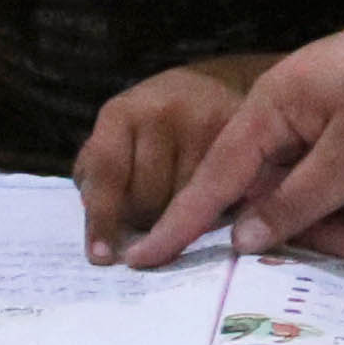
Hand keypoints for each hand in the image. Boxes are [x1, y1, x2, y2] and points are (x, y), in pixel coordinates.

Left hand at [74, 63, 260, 262]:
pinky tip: (213, 200)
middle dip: (144, 222)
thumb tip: (103, 242)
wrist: (210, 86)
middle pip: (148, 199)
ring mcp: (208, 122)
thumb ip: (98, 180)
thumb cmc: (153, 124)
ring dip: (181, 220)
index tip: (102, 258)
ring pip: (187, 205)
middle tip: (151, 219)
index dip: (102, 218)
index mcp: (122, 112)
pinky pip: (225, 195)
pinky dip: (216, 209)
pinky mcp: (244, 140)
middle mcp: (164, 111)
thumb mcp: (115, 139)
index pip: (107, 171)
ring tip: (184, 203)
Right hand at [125, 0, 343, 268]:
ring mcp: (320, 112)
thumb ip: (292, 205)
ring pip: (311, 185)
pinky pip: (338, 171)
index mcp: (270, 108)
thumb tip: (241, 239)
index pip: (214, 177)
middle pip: (271, 188)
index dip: (181, 223)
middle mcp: (286, 109)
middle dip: (312, 223)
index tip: (142, 259)